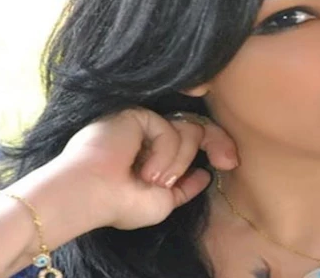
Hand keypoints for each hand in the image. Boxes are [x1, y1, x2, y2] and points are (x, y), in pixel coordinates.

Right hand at [53, 108, 237, 229]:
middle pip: (197, 127)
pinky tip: (144, 169)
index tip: (230, 163)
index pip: (193, 139)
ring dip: (177, 162)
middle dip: (218, 141)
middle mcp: (150, 137)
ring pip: (187, 131)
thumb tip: (205, 175)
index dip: (216, 145)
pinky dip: (163, 153)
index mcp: (155, 154)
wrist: (90, 195)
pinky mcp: (137, 115)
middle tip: (227, 161)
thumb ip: (184, 188)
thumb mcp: (162, 202)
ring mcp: (144, 125)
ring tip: (152, 179)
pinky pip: (168, 129)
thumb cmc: (120, 204)